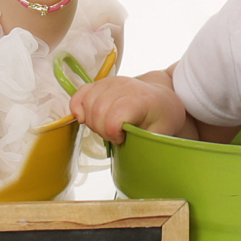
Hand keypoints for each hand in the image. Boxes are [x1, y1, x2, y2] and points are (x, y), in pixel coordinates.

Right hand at [70, 73, 187, 142]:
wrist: (162, 98)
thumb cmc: (162, 117)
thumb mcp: (160, 134)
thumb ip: (143, 144)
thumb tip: (132, 157)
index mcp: (139, 101)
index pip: (114, 117)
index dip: (113, 133)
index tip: (123, 139)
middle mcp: (123, 87)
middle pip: (98, 110)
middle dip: (102, 130)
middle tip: (115, 136)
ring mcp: (111, 82)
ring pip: (87, 102)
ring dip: (92, 121)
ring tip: (106, 127)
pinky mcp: (102, 83)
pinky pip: (81, 93)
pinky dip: (77, 106)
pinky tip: (84, 118)